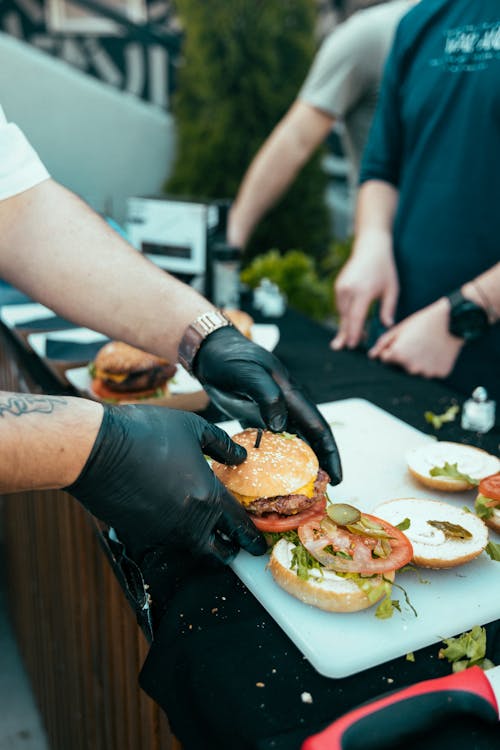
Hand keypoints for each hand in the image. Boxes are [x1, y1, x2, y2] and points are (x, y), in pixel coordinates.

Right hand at [66, 405, 266, 562]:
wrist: (96, 448)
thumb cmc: (146, 432)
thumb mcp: (193, 428)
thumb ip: (221, 445)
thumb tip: (239, 456)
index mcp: (206, 496)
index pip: (237, 525)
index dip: (250, 538)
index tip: (257, 545)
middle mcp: (188, 522)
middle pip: (216, 551)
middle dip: (228, 550)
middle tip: (234, 547)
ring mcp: (161, 532)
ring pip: (189, 548)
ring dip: (200, 543)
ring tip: (204, 532)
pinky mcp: (137, 534)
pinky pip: (162, 542)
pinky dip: (170, 535)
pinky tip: (168, 518)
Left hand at [193, 326, 341, 483]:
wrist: (210, 350)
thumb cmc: (229, 359)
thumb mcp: (247, 374)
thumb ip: (266, 396)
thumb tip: (281, 427)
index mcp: (291, 394)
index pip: (318, 427)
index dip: (329, 453)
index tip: (336, 477)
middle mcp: (286, 405)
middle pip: (310, 438)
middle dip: (318, 463)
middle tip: (321, 491)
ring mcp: (272, 411)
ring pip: (292, 442)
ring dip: (298, 463)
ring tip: (298, 489)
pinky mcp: (256, 415)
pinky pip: (271, 441)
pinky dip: (274, 458)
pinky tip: (270, 475)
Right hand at [331, 230, 398, 349]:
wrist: (370, 247)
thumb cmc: (385, 269)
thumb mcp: (392, 289)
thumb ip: (388, 309)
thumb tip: (387, 327)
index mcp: (364, 292)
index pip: (356, 317)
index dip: (354, 333)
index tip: (352, 345)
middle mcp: (349, 290)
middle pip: (345, 318)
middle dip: (345, 334)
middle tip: (341, 348)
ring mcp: (341, 288)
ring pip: (341, 313)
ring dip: (346, 325)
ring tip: (350, 339)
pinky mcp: (338, 286)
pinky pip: (340, 305)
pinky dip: (344, 315)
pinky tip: (351, 322)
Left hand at [368, 299, 463, 377]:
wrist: (452, 321)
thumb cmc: (424, 322)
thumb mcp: (400, 329)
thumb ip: (383, 343)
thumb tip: (372, 355)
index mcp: (398, 355)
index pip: (386, 359)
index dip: (391, 349)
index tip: (402, 340)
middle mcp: (411, 367)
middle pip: (402, 366)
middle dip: (405, 357)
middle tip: (418, 342)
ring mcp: (427, 372)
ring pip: (418, 370)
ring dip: (420, 362)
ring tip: (428, 346)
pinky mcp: (440, 374)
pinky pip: (432, 371)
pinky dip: (433, 364)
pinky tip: (437, 351)